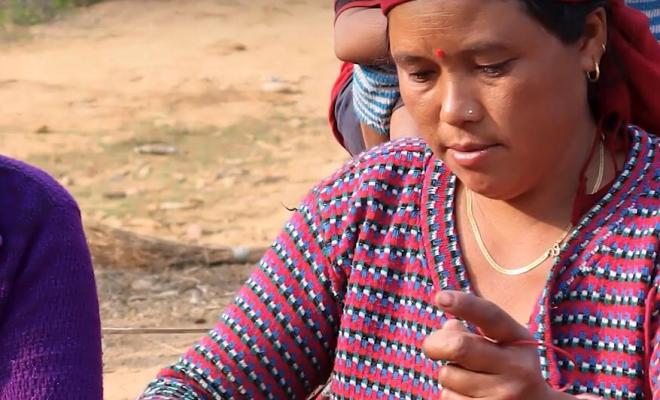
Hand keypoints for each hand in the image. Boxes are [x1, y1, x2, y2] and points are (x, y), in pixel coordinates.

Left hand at [422, 291, 559, 399]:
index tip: (440, 297)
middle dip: (435, 343)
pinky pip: (447, 398)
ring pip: (448, 375)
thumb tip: (448, 327)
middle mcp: (516, 369)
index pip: (490, 316)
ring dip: (447, 373)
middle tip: (431, 346)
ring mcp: (503, 396)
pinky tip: (468, 394)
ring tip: (466, 377)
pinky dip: (449, 394)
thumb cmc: (510, 368)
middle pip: (459, 347)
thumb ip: (475, 330)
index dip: (464, 304)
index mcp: (519, 341)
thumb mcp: (504, 343)